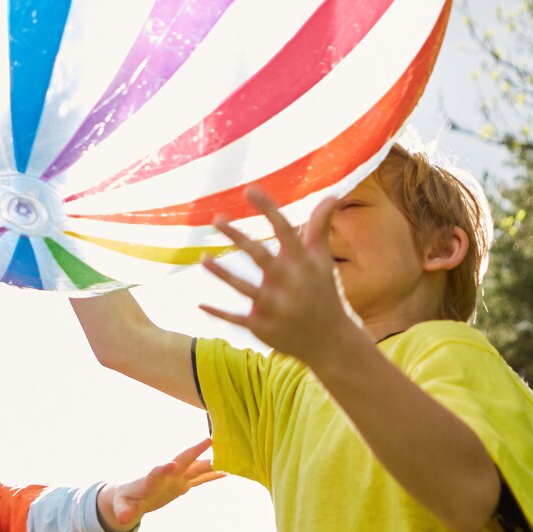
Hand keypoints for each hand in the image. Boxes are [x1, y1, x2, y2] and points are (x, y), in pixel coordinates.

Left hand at [99, 438, 221, 531]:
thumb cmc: (125, 501)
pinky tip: (227, 471)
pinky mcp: (183, 485)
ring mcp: (176, 479)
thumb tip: (122, 519)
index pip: (156, 474)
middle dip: (193, 452)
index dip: (163, 469)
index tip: (171, 464)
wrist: (131, 497)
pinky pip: (200, 479)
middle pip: (181, 462)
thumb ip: (124, 512)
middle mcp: (166, 476)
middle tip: (208, 440)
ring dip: (210, 462)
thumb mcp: (123, 508)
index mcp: (150, 481)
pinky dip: (213, 475)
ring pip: (195, 468)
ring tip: (228, 456)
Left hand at [199, 187, 367, 365]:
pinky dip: (219, 313)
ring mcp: (276, 307)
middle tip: (216, 218)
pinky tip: (200, 304)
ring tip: (202, 257)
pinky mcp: (264, 327)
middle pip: (260, 257)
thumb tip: (332, 195)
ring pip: (245, 288)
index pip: (285, 230)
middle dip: (239, 238)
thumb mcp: (322, 260)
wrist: (330, 342)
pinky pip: (237, 319)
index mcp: (303, 264)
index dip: (268, 209)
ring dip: (223, 274)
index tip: (249, 189)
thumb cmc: (322, 292)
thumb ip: (319, 227)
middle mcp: (289, 283)